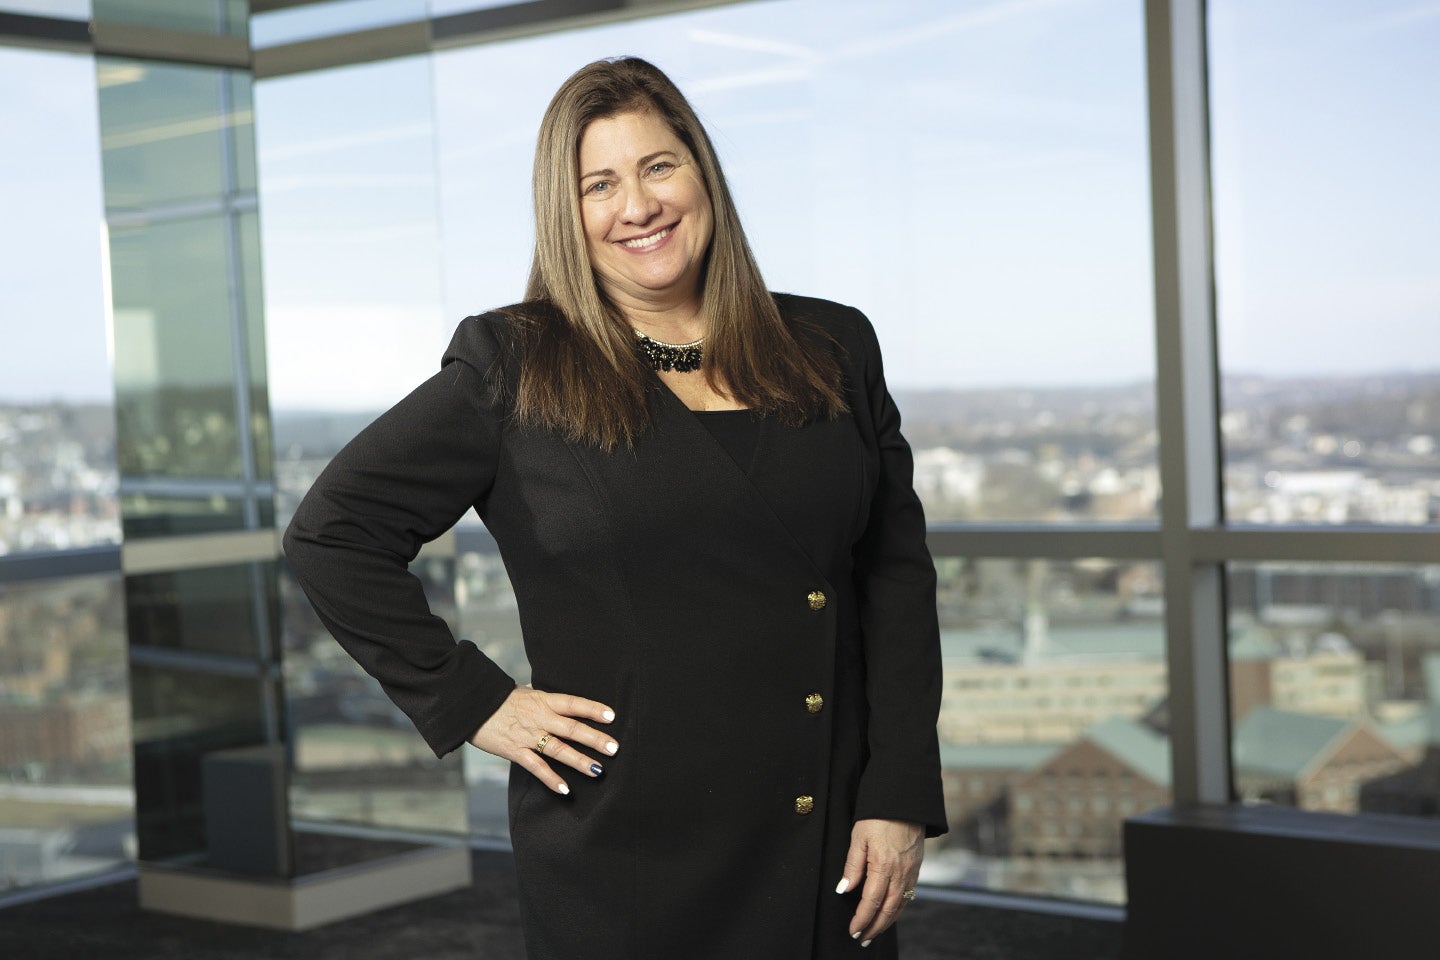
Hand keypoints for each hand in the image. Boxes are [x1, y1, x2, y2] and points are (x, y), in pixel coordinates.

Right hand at [467, 685, 617, 794]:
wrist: (471, 705)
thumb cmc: (499, 698)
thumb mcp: (525, 692)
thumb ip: (544, 698)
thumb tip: (560, 700)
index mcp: (543, 700)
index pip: (573, 703)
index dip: (593, 709)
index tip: (612, 716)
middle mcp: (539, 718)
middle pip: (572, 728)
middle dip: (594, 738)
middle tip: (614, 748)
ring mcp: (528, 735)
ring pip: (558, 749)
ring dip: (579, 761)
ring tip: (598, 770)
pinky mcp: (515, 751)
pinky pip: (536, 767)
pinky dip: (551, 779)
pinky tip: (565, 789)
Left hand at [835, 818, 924, 945]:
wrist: (906, 800)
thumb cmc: (878, 816)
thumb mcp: (858, 837)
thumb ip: (852, 865)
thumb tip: (844, 889)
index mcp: (883, 865)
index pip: (871, 902)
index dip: (862, 919)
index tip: (853, 931)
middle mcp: (900, 872)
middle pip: (888, 909)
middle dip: (875, 927)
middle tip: (863, 939)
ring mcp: (911, 870)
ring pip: (900, 904)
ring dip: (887, 921)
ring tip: (875, 931)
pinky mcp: (917, 867)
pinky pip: (908, 894)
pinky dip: (898, 908)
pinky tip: (890, 912)